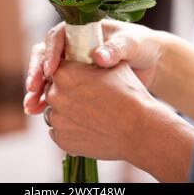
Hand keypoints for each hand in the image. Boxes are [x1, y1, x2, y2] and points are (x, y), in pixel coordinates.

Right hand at [24, 19, 161, 114]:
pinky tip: (38, 111)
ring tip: (31, 106)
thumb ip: (116, 48)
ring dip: (36, 89)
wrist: (151, 63)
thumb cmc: (140, 45)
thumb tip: (98, 56)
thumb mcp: (131, 44)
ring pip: (46, 74)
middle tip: (33, 88)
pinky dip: (46, 100)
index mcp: (81, 29)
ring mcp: (72, 63)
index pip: (58, 36)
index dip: (51, 52)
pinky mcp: (75, 81)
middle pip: (45, 55)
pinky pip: (55, 89)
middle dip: (36, 71)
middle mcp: (71, 45)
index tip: (51, 69)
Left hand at [45, 61, 193, 180]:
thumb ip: (91, 59)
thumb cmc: (128, 93)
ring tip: (90, 112)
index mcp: (64, 72)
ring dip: (66, 111)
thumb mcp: (111, 65)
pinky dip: (70, 129)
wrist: (140, 129)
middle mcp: (55, 95)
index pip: (55, 67)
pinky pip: (59, 131)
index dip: (68, 72)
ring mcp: (57, 120)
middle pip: (53, 90)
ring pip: (55, 111)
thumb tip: (88, 54)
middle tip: (87, 96)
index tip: (79, 77)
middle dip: (66, 92)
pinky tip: (89, 126)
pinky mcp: (61, 140)